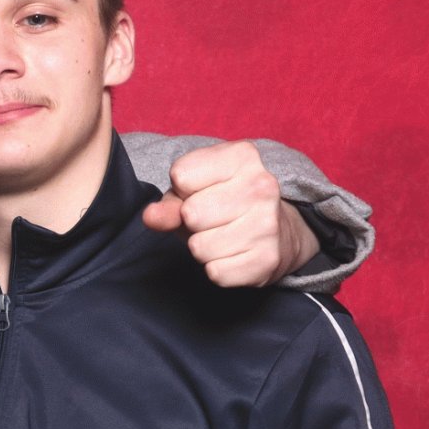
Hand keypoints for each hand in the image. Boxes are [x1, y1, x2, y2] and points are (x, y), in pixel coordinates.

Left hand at [140, 140, 319, 286]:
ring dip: (202, 247)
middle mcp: (262, 186)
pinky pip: (215, 272)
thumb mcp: (191, 191)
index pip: (181, 175)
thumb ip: (168, 203)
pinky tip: (234, 253)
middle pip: (190, 213)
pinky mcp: (268, 260)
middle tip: (212, 218)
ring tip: (222, 235)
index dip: (182, 190)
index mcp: (242, 156)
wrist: (278, 232)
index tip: (201, 191)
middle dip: (191, 221)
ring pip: (199, 247)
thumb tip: (151, 216)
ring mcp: (269, 224)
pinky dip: (217, 268)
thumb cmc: (223, 203)